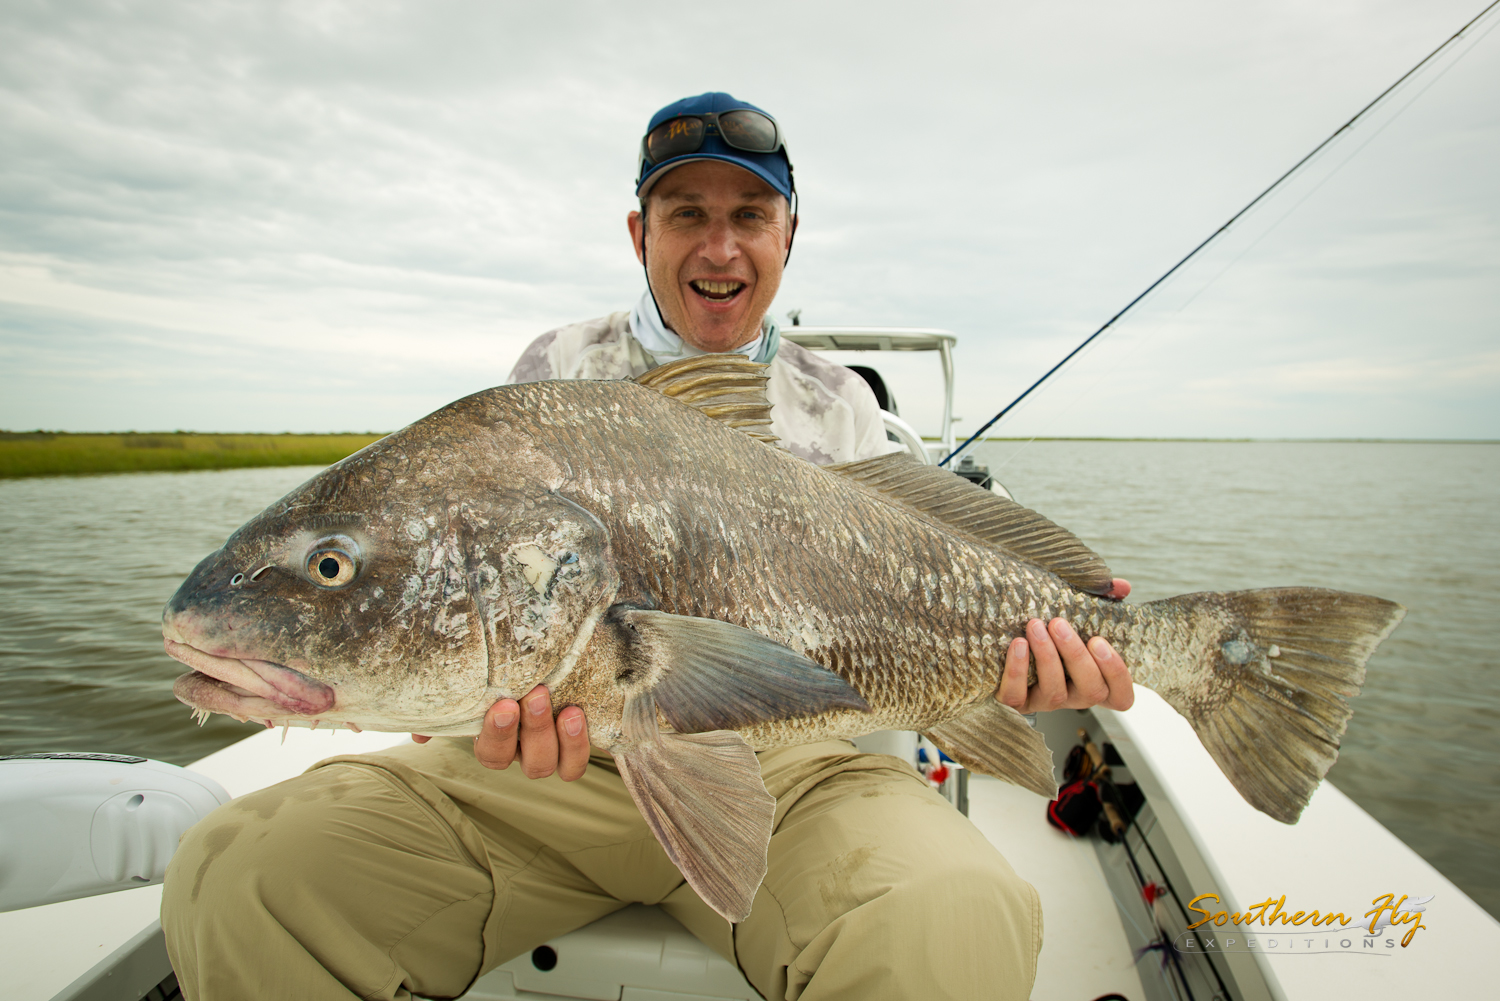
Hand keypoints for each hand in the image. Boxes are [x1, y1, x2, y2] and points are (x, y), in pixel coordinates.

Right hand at [412, 685, 590, 780]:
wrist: (550, 665)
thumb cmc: (509, 672)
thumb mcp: (482, 679)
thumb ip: (451, 699)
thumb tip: (418, 734)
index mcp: (495, 740)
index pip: (491, 754)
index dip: (497, 735)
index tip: (504, 704)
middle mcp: (523, 751)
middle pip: (526, 762)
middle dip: (533, 729)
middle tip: (537, 695)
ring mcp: (551, 750)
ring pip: (550, 766)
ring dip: (561, 740)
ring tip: (567, 710)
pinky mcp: (578, 743)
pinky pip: (576, 764)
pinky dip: (580, 746)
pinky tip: (579, 715)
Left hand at [995, 578, 1134, 712]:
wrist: (999, 645)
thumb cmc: (1050, 630)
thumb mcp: (1077, 616)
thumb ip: (1104, 602)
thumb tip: (1122, 586)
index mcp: (1095, 680)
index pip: (1121, 695)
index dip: (1116, 673)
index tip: (1099, 641)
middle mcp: (1074, 697)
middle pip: (1090, 691)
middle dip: (1076, 656)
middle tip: (1059, 623)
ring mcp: (1045, 702)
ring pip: (1055, 693)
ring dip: (1047, 658)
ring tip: (1036, 627)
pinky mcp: (1015, 703)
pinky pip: (1017, 697)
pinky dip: (1017, 672)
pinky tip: (1018, 645)